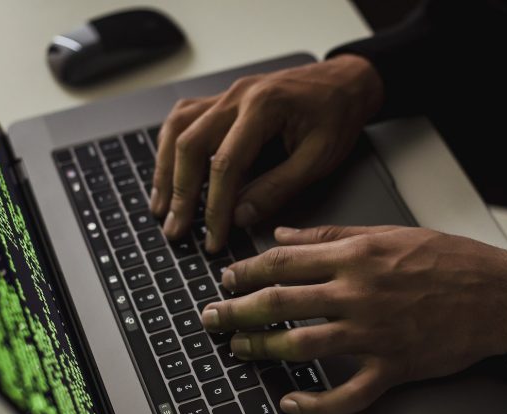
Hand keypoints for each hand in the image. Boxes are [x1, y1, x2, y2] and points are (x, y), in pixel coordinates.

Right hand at [150, 55, 383, 251]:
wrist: (345, 82)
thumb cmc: (337, 115)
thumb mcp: (318, 158)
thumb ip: (278, 188)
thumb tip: (240, 216)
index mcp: (264, 107)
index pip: (226, 164)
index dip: (215, 207)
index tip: (213, 237)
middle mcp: (237, 96)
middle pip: (190, 144)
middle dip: (180, 192)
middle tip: (175, 229)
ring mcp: (227, 95)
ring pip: (178, 129)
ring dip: (165, 169)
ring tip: (161, 207)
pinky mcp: (223, 101)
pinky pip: (184, 119)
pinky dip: (170, 147)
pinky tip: (168, 170)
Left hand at [201, 225, 506, 413]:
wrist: (497, 295)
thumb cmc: (447, 260)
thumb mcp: (387, 232)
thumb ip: (329, 234)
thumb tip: (283, 235)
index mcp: (355, 256)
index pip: (283, 262)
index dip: (245, 272)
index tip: (225, 279)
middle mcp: (357, 293)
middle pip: (280, 303)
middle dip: (236, 311)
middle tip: (211, 317)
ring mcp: (373, 334)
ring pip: (302, 346)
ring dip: (262, 350)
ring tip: (238, 350)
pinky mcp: (391, 368)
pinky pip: (347, 395)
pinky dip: (316, 405)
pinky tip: (291, 404)